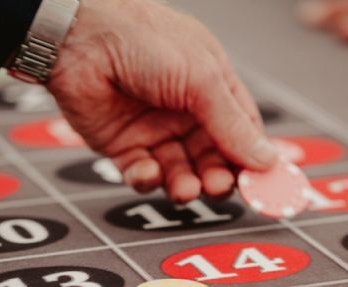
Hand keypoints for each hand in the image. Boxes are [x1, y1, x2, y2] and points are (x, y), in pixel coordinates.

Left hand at [46, 0, 277, 202]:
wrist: (81, 37)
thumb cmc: (145, 40)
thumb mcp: (202, 79)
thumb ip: (232, 124)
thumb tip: (267, 160)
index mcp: (211, 87)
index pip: (241, 131)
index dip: (252, 159)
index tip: (262, 185)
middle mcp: (184, 110)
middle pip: (212, 158)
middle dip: (217, 177)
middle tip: (218, 187)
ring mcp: (153, 129)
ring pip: (179, 172)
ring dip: (186, 185)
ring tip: (187, 188)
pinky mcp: (122, 145)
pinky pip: (142, 173)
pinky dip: (148, 178)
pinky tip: (148, 169)